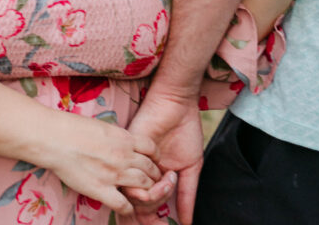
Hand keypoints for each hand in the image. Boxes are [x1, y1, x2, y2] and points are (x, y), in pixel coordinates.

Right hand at [44, 112, 163, 216]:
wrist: (57, 138)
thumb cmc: (75, 128)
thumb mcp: (104, 127)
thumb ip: (118, 138)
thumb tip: (123, 144)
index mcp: (125, 138)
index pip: (152, 148)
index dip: (155, 156)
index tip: (152, 161)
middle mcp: (124, 156)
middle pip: (150, 168)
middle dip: (154, 175)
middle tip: (152, 180)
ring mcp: (114, 174)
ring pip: (143, 186)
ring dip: (146, 190)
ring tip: (144, 193)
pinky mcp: (101, 190)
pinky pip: (123, 205)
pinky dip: (129, 208)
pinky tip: (127, 207)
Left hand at [124, 92, 203, 224]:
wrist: (177, 105)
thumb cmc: (185, 130)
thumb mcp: (190, 167)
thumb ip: (187, 195)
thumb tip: (187, 222)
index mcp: (153, 178)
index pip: (147, 209)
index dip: (154, 222)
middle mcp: (141, 174)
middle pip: (142, 209)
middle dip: (158, 208)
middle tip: (172, 185)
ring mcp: (134, 166)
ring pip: (138, 201)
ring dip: (158, 195)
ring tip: (170, 177)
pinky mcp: (128, 157)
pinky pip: (134, 186)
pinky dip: (151, 189)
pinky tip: (164, 175)